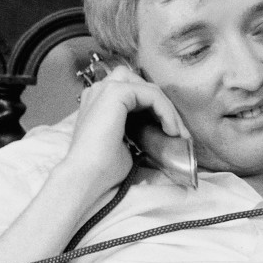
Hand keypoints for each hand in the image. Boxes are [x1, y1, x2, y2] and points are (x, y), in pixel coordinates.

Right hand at [64, 64, 189, 200]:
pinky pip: (150, 94)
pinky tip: (170, 130)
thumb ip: (140, 132)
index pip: (135, 94)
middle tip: (176, 131)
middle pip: (142, 85)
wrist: (86, 177)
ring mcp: (105, 89)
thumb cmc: (103, 168)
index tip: (174, 134)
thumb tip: (164, 136)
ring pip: (148, 88)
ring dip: (166, 107)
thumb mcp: (127, 145)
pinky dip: (165, 110)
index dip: (157, 110)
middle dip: (163, 106)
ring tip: (175, 131)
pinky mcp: (115, 93)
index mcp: (99, 103)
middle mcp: (99, 91)